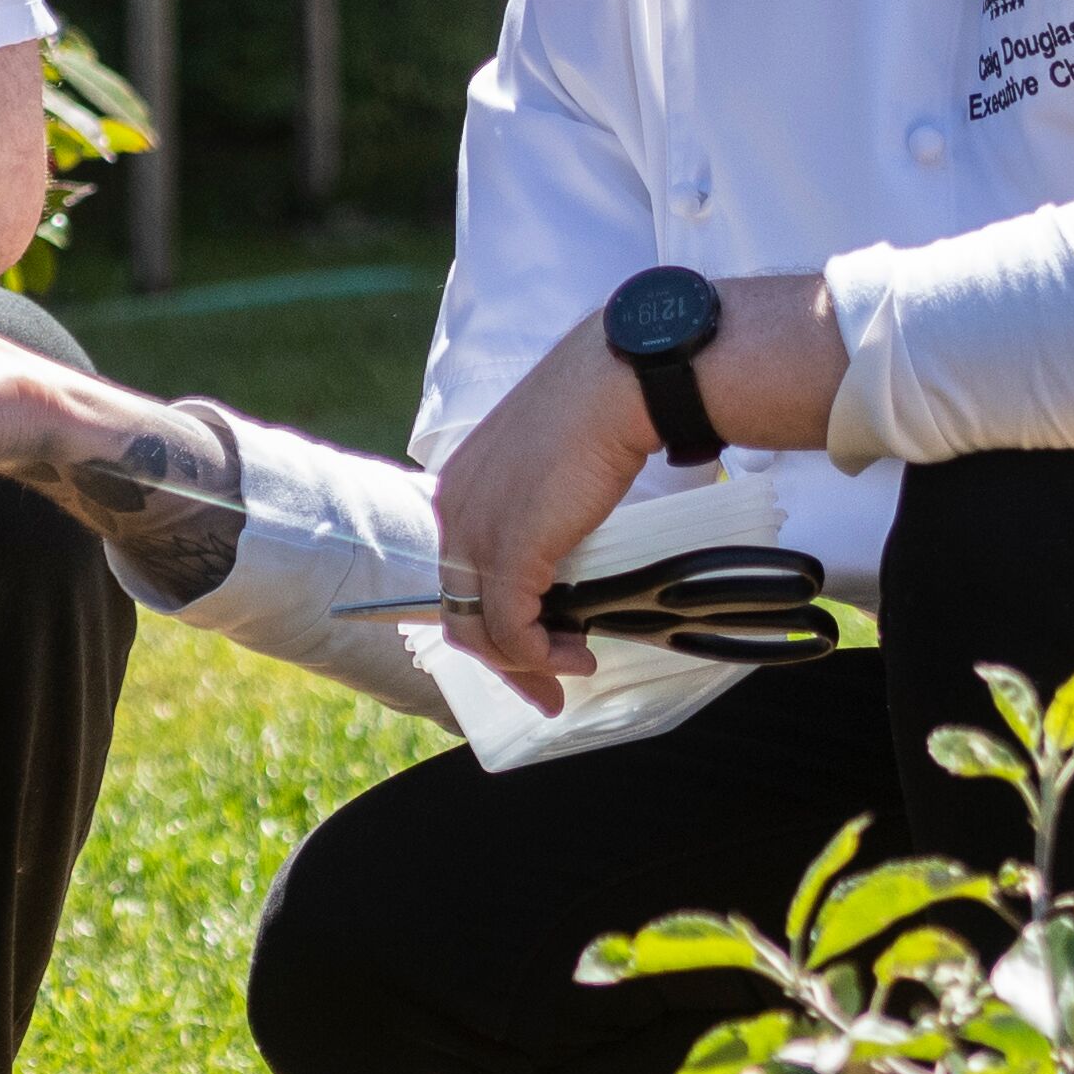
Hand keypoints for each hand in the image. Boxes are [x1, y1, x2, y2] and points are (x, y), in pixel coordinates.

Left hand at [426, 315, 667, 711]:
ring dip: (527, 663)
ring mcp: (476, 532)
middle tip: (548, 690)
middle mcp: (454, 512)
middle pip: (461, 611)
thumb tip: (562, 546)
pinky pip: (511, 628)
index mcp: (459, 488)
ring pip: (482, 629)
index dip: (491, 623)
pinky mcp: (509, 551)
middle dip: (505, 661)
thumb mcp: (551, 463)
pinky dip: (540, 653)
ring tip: (572, 668)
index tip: (532, 651)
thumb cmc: (599, 409)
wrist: (619, 382)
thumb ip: (539, 507)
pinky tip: (577, 653)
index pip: (458, 576)